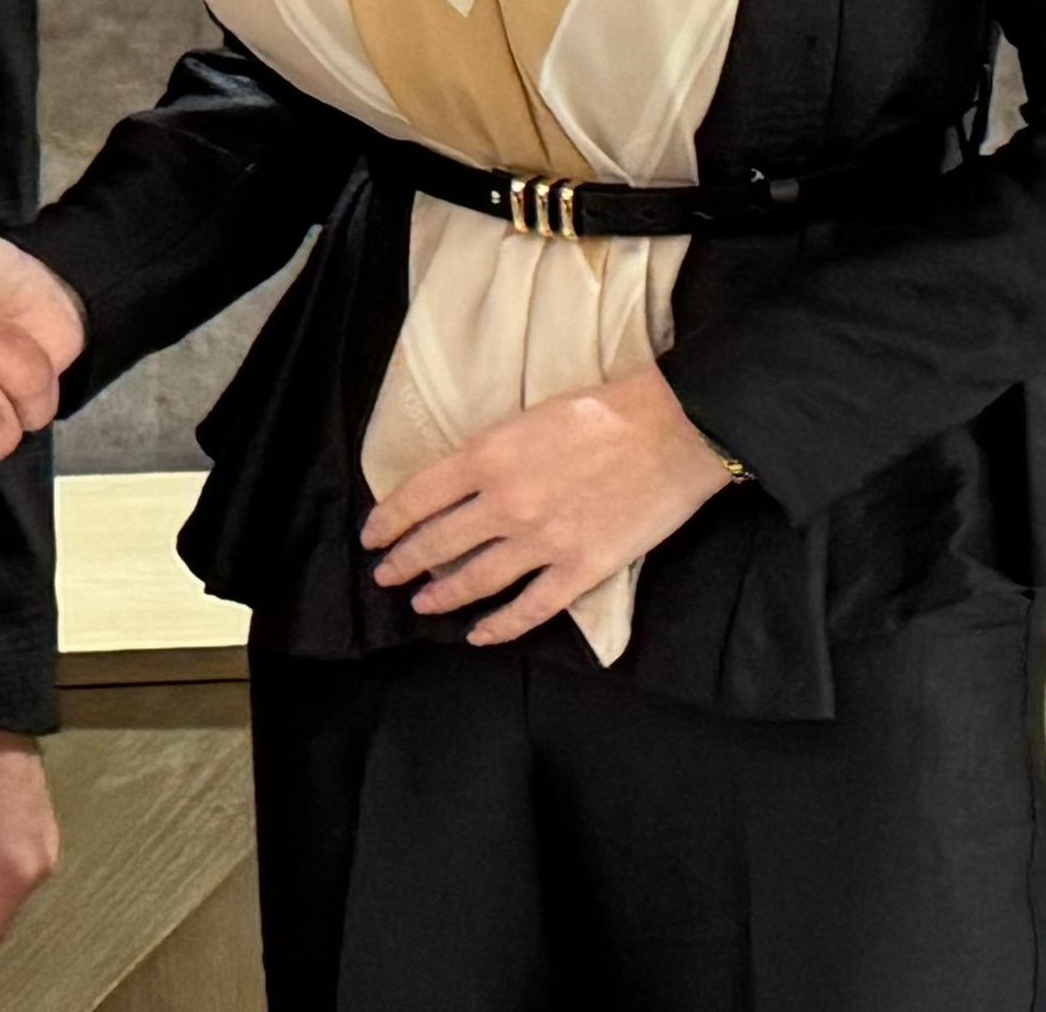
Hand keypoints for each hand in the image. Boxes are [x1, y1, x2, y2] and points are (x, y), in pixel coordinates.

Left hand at [357, 364, 738, 644]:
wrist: (673, 429)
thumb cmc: (605, 410)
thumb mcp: (529, 416)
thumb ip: (491, 453)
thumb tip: (459, 482)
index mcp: (488, 456)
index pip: (417, 495)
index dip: (388, 520)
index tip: (372, 535)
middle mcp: (505, 503)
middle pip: (437, 543)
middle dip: (404, 561)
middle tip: (385, 573)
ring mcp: (542, 542)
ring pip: (475, 581)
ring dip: (442, 595)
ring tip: (423, 602)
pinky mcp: (580, 569)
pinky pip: (530, 609)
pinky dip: (499, 627)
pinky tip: (480, 635)